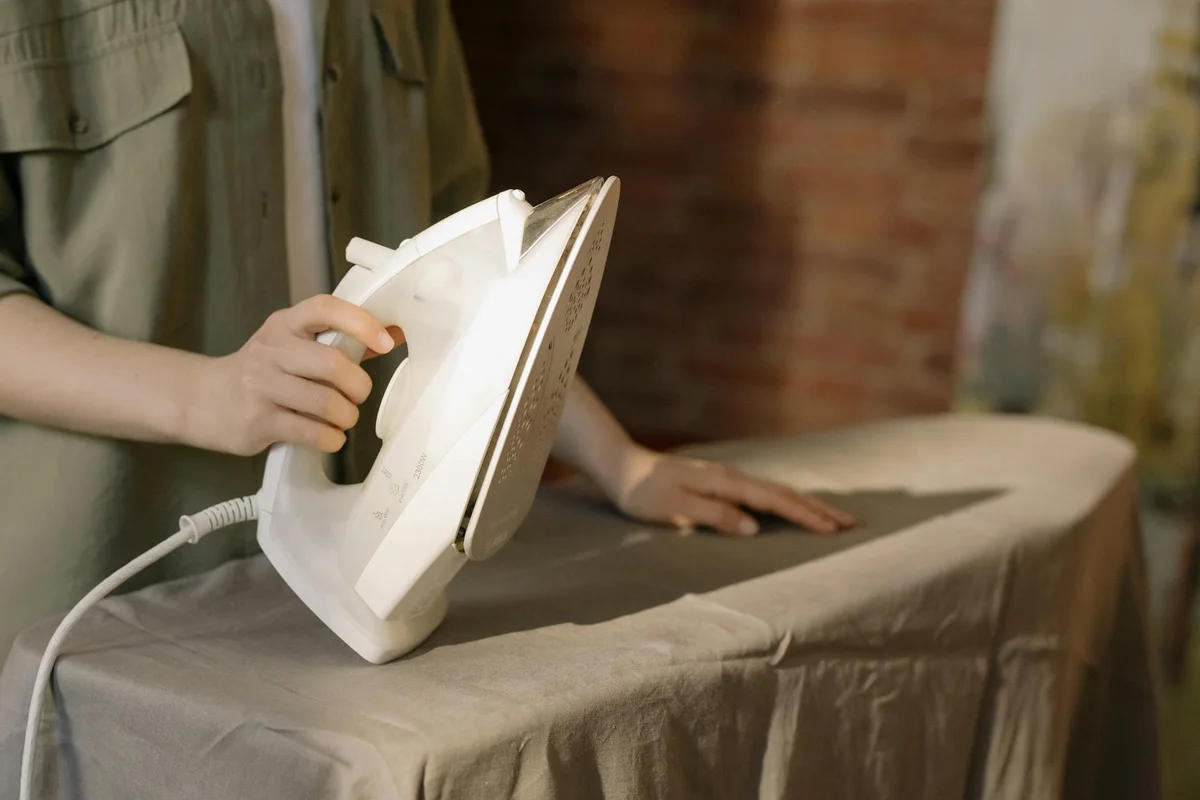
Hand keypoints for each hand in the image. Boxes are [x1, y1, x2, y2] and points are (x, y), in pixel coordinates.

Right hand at [187, 294, 403, 455]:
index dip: (361, 322)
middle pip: (332, 363)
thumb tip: (389, 337)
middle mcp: (271, 350)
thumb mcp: (289, 346)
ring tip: (343, 419)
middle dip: (358, 386)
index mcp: (284, 325)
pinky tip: (330, 437)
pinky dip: (332, 439)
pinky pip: (311, 432)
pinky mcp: (258, 421)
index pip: (325, 309)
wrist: (201, 400)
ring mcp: (261, 386)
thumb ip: (334, 342)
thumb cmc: (261, 372)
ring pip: (325, 402)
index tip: (385, 342)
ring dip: (346, 416)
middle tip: (358, 396)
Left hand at [610, 446, 854, 535]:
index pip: (774, 501)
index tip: (832, 529)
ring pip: (777, 491)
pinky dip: (787, 502)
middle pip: (784, 493)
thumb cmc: (644, 493)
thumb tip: (753, 528)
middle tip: (851, 524)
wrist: (624, 468)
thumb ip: (715, 516)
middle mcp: (733, 476)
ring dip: (807, 505)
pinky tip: (794, 510)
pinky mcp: (723, 483)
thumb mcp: (675, 507)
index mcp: (726, 482)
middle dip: (819, 509)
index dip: (805, 516)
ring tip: (833, 518)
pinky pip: (764, 493)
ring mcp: (729, 478)